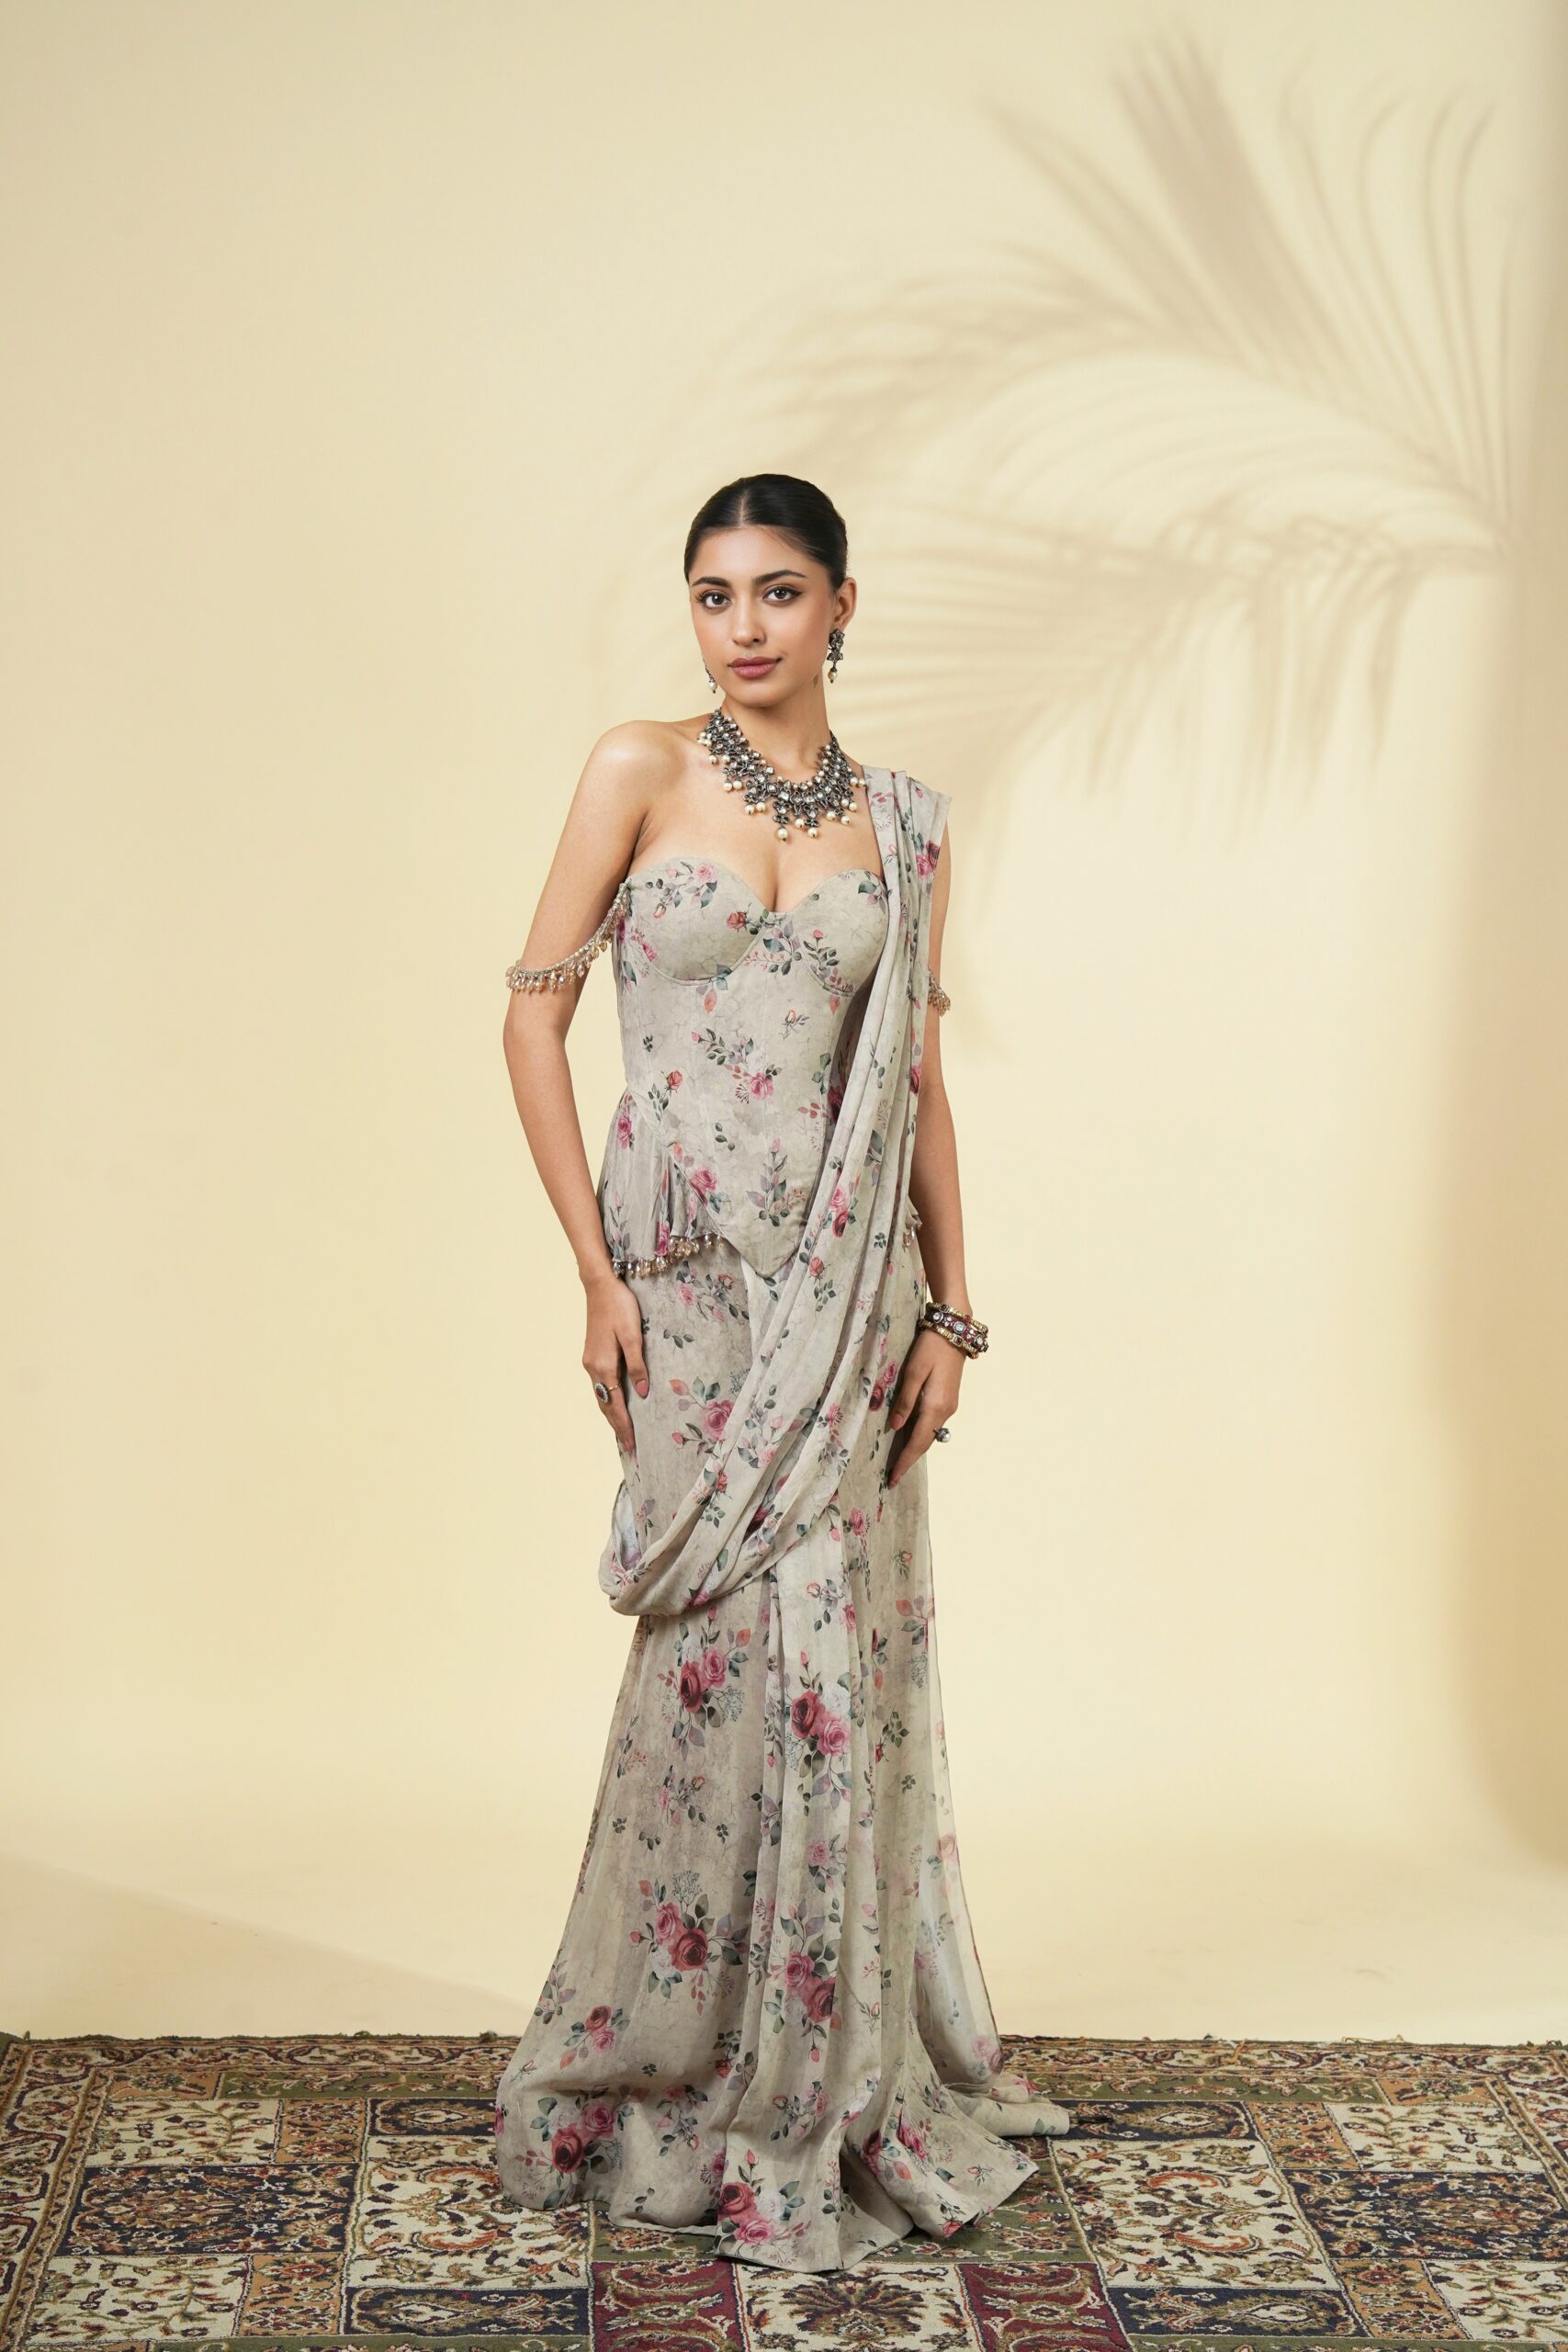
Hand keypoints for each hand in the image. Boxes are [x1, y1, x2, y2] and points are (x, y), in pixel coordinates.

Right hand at [583, 1270, 648, 1457]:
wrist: (600, 1285)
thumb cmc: (620, 1306)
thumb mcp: (632, 1335)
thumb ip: (637, 1365)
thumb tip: (641, 1394)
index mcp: (603, 1366)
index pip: (615, 1405)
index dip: (624, 1427)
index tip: (632, 1446)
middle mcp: (593, 1367)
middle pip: (605, 1406)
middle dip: (617, 1428)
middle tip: (629, 1449)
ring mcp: (590, 1361)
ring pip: (601, 1397)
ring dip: (611, 1416)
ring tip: (623, 1434)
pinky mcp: (592, 1355)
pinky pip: (600, 1386)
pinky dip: (607, 1401)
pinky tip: (615, 1405)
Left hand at [885, 1327, 960, 1488]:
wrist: (954, 1331)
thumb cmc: (930, 1348)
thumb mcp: (913, 1372)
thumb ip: (905, 1401)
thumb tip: (895, 1427)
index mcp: (935, 1406)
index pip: (917, 1442)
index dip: (904, 1461)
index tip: (892, 1478)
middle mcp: (946, 1411)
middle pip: (925, 1442)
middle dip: (909, 1460)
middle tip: (893, 1477)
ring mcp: (950, 1406)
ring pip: (930, 1434)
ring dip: (915, 1449)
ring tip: (899, 1462)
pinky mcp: (949, 1399)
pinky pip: (933, 1425)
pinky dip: (921, 1436)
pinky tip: (911, 1438)